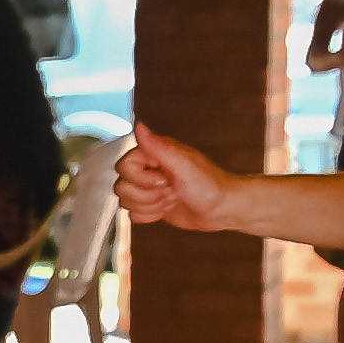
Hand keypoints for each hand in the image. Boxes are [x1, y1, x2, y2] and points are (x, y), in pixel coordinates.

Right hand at [109, 124, 239, 233]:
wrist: (221, 209)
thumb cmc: (209, 185)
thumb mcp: (183, 165)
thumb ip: (158, 146)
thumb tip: (139, 126)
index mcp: (153, 154)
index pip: (124, 166)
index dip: (140, 178)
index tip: (163, 180)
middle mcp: (148, 169)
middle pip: (122, 186)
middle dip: (146, 195)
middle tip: (170, 190)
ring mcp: (148, 188)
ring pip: (126, 201)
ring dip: (150, 205)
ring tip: (171, 199)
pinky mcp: (150, 204)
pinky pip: (133, 214)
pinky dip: (150, 216)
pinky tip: (167, 208)